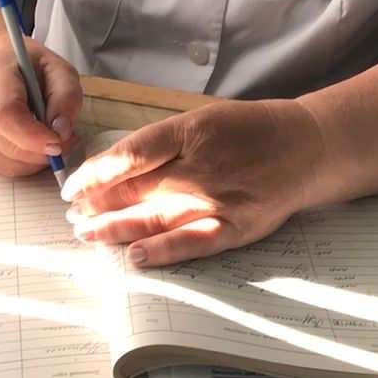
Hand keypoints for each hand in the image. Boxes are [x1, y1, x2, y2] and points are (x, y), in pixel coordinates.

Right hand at [0, 37, 82, 177]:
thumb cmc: (28, 67)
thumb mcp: (57, 68)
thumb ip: (65, 95)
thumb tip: (61, 132)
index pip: (4, 115)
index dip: (32, 136)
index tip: (58, 141)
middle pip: (5, 145)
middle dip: (41, 152)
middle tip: (65, 141)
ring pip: (3, 163)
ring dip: (33, 162)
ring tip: (49, 141)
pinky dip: (21, 165)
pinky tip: (31, 146)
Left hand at [61, 99, 324, 267]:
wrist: (306, 146)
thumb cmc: (248, 129)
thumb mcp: (203, 121)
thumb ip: (163, 145)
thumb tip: (117, 168)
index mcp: (191, 131)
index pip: (131, 154)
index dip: (96, 172)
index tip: (72, 186)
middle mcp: (201, 166)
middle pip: (138, 189)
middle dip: (99, 205)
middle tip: (71, 217)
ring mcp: (218, 200)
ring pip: (157, 217)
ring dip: (117, 228)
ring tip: (86, 235)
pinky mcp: (236, 228)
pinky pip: (193, 243)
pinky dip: (164, 251)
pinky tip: (135, 257)